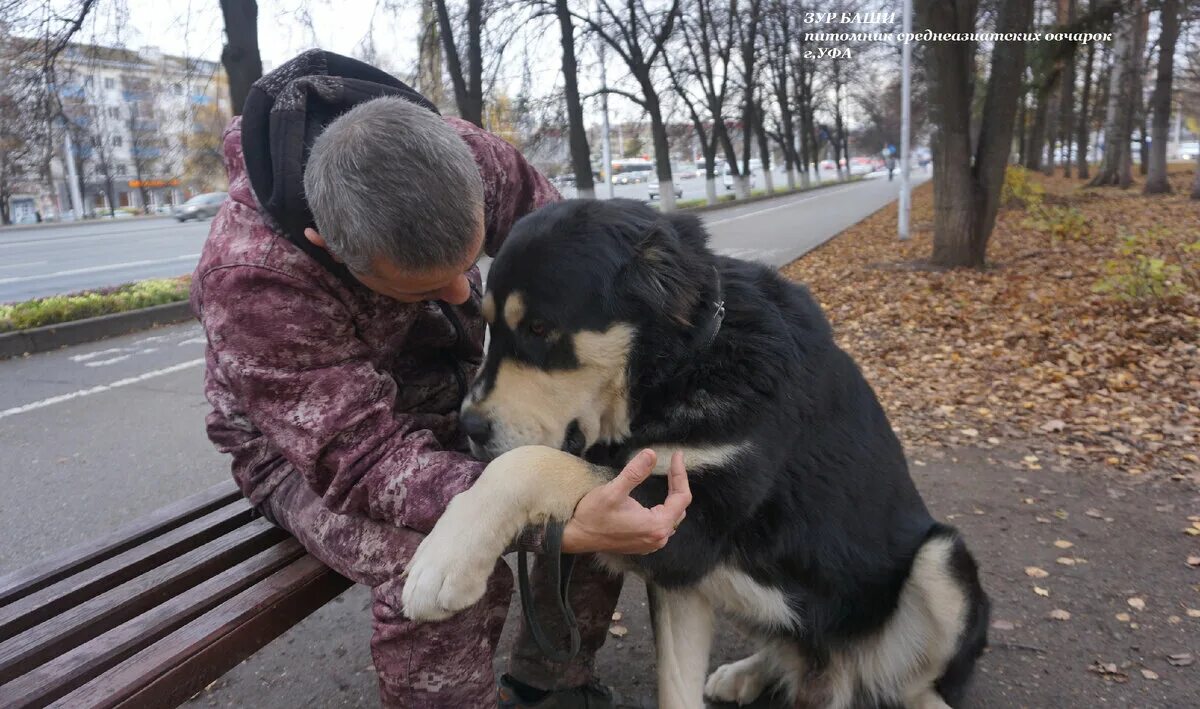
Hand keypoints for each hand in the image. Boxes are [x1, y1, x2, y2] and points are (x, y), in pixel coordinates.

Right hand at [561, 449, 690, 554]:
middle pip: (680, 507)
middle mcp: (658, 538)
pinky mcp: (642, 544)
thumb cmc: (592, 516)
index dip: (681, 474)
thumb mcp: (613, 491)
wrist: (575, 537)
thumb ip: (635, 473)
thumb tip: (651, 454)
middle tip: (672, 463)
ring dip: (672, 497)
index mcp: (656, 525)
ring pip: (672, 517)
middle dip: (678, 484)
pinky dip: (665, 509)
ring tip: (669, 477)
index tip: (676, 456)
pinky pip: (662, 525)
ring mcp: (650, 544)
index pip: (682, 497)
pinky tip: (658, 499)